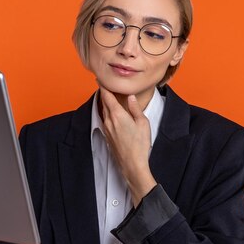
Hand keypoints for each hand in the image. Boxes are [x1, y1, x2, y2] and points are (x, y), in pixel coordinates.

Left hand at [99, 88, 156, 205]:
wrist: (132, 164)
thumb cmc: (139, 144)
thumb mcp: (142, 123)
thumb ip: (135, 108)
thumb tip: (131, 97)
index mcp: (117, 115)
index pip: (107, 96)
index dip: (103, 87)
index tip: (100, 80)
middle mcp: (109, 121)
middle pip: (104, 103)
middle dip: (104, 94)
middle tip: (105, 86)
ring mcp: (107, 129)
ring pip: (104, 112)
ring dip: (106, 105)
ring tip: (110, 99)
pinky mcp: (107, 136)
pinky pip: (105, 121)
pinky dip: (107, 114)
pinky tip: (113, 115)